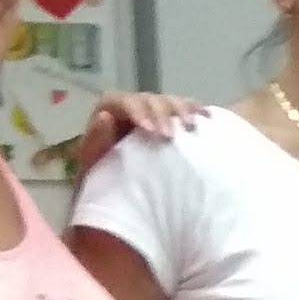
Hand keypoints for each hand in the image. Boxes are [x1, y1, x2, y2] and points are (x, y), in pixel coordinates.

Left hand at [73, 89, 211, 171]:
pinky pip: (184, 112)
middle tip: (171, 136)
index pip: (121, 101)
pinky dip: (196, 112)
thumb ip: (95, 141)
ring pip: (168, 102)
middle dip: (162, 114)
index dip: (137, 110)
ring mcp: (152, 116)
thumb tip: (105, 116)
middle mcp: (131, 110)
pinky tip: (206, 118)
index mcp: (107, 114)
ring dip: (182, 111)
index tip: (150, 129)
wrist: (115, 199)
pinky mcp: (169, 125)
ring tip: (192, 126)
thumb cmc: (101, 182)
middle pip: (148, 100)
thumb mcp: (91, 164)